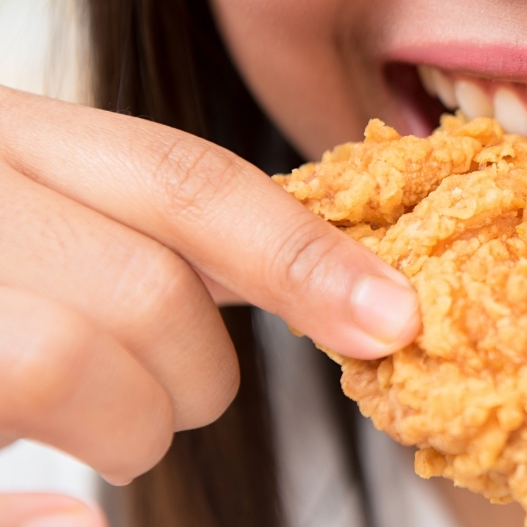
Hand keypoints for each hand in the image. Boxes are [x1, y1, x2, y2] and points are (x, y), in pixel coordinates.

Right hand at [0, 86, 418, 523]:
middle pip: (147, 291)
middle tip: (165, 395)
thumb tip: (327, 294)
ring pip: (69, 363)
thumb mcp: (40, 199)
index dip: (302, 255)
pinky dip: (32, 514)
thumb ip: (146, 228)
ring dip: (124, 424)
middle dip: (192, 370)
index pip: (182, 179)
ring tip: (92, 424)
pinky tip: (57, 517)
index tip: (392, 320)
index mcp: (3, 133)